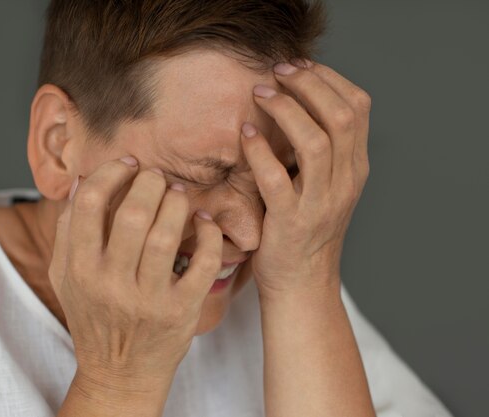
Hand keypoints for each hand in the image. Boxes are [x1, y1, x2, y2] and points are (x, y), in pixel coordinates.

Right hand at [48, 158, 223, 395]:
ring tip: (178, 194)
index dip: (111, 173)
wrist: (120, 373)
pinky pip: (203, 262)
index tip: (128, 164)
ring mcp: (148, 299)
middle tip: (157, 177)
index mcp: (79, 269)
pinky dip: (209, 235)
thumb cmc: (94, 318)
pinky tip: (205, 221)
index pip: (89, 203)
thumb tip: (81, 181)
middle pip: (132, 214)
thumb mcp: (66, 278)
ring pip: (166, 234)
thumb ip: (67, 230)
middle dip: (149, 183)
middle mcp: (110, 283)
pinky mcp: (180, 311)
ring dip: (177, 203)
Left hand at [240, 60, 370, 297]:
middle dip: (308, 84)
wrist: (302, 282)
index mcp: (356, 168)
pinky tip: (245, 133)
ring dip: (286, 110)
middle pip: (341, 116)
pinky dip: (260, 150)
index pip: (358, 107)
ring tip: (261, 94)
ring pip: (316, 142)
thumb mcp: (327, 186)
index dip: (329, 79)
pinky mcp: (291, 221)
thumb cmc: (306, 230)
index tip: (299, 66)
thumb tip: (299, 102)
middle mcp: (346, 181)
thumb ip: (323, 151)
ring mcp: (321, 202)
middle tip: (278, 71)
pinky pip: (276, 179)